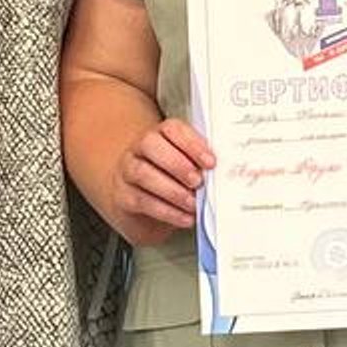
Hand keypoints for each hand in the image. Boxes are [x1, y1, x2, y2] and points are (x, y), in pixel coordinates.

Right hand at [114, 118, 215, 238]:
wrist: (142, 199)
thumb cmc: (172, 179)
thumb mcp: (187, 166)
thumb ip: (201, 164)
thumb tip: (222, 173)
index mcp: (160, 134)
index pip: (172, 129)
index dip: (192, 144)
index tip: (211, 162)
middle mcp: (140, 148)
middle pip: (151, 145)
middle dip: (178, 164)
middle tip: (198, 182)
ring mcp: (127, 170)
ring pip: (143, 173)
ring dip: (173, 191)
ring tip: (193, 203)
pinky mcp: (123, 195)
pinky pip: (142, 200)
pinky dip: (168, 211)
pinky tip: (185, 217)